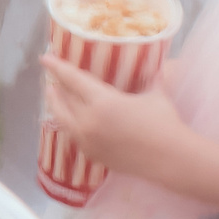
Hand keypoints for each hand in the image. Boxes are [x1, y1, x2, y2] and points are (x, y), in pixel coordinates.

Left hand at [42, 57, 188, 184]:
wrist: (173, 160)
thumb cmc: (165, 123)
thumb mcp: (154, 94)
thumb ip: (148, 78)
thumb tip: (154, 63)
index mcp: (102, 102)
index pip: (72, 80)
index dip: (57, 67)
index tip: (45, 58)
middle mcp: (89, 122)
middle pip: (62, 101)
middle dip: (55, 88)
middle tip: (52, 78)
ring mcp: (89, 141)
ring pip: (64, 120)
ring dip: (58, 107)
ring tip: (55, 97)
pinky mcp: (94, 155)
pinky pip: (74, 136)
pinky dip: (69, 125)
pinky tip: (71, 121)